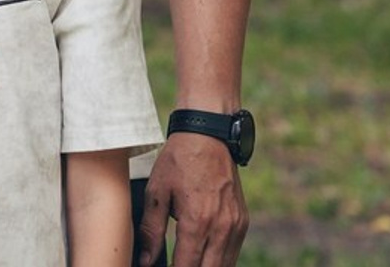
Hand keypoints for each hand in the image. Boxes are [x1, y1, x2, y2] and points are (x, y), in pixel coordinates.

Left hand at [138, 132, 247, 265]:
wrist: (208, 135)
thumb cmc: (178, 160)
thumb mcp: (156, 191)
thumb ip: (151, 230)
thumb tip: (147, 260)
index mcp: (196, 222)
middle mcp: (220, 229)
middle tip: (175, 266)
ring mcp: (235, 227)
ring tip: (187, 261)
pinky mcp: (242, 223)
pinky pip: (233, 253)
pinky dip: (219, 261)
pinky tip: (204, 258)